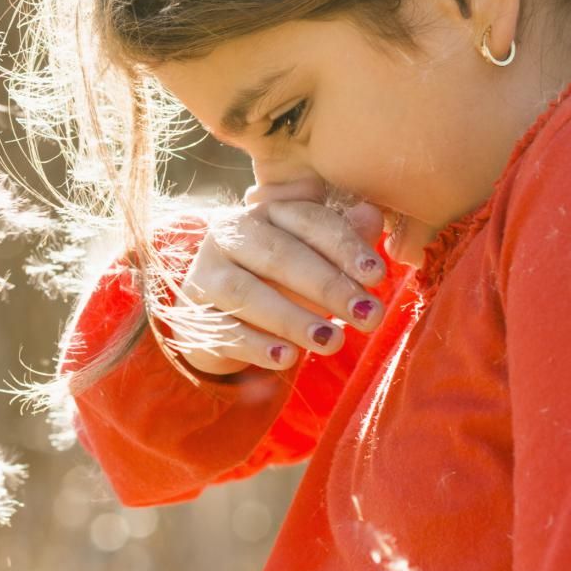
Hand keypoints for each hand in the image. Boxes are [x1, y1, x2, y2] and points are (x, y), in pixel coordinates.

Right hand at [166, 176, 389, 376]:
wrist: (219, 311)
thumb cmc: (279, 278)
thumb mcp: (313, 256)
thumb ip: (342, 238)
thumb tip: (373, 215)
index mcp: (267, 211)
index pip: (308, 220)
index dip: (344, 246)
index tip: (377, 276)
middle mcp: (231, 234)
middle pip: (278, 255)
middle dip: (327, 286)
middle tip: (369, 316)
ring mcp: (206, 273)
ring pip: (245, 293)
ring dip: (291, 318)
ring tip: (332, 341)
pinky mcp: (193, 314)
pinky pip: (224, 330)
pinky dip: (256, 346)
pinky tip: (287, 359)